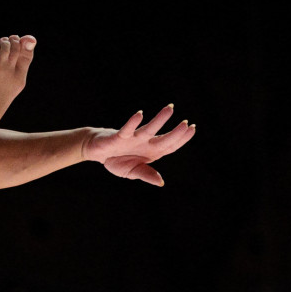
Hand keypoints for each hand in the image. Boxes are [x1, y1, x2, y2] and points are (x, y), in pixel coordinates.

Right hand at [81, 105, 195, 185]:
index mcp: (152, 151)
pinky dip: (133, 123)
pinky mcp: (119, 137)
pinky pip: (127, 129)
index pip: (170, 146)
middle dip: (175, 132)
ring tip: (170, 109)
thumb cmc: (117, 160)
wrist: (98, 151)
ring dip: (160, 119)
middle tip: (186, 123)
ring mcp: (133, 138)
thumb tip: (160, 182)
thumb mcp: (132, 172)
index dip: (182, 139)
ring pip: (149, 129)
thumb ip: (146, 174)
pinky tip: (140, 114)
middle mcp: (145, 143)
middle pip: (163, 138)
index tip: (192, 128)